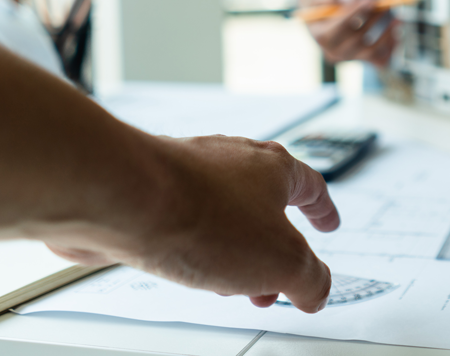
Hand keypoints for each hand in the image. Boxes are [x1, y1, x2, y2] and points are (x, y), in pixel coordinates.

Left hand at [42, 135, 339, 312]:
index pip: (311, 186)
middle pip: (264, 203)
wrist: (121, 198)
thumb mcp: (282, 262)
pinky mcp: (150, 188)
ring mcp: (188, 171)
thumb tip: (317, 290)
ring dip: (232, 250)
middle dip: (272, 248)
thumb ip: (311, 279)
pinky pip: (183, 218)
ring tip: (227, 284)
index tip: (328, 224)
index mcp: (273, 167)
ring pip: (222, 212)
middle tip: (275, 279)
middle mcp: (232, 160)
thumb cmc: (200, 215)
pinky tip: (184, 265)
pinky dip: (193, 244)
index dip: (323, 211)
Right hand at [300, 0, 398, 67]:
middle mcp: (334, 52)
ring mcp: (350, 58)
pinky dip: (391, 48)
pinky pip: (381, 60)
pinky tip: (396, 33)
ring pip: (371, 51)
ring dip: (386, 35)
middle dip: (374, 21)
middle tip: (387, 5)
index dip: (356, 13)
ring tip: (396, 18)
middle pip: (357, 41)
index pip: (340, 27)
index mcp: (321, 36)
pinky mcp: (363, 61)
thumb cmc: (327, 6)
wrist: (329, 21)